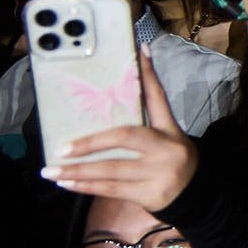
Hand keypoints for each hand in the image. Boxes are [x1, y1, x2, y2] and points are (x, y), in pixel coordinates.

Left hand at [42, 45, 197, 209]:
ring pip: (111, 170)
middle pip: (123, 141)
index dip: (147, 76)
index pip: (156, 100)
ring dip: (78, 171)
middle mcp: (166, 152)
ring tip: (51, 171)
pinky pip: (111, 189)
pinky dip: (86, 186)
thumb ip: (148, 105)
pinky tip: (67, 184)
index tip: (137, 53)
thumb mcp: (167, 132)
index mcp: (170, 132)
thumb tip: (139, 60)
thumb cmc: (172, 157)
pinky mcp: (149, 195)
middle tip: (61, 149)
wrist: (196, 193)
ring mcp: (158, 175)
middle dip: (89, 145)